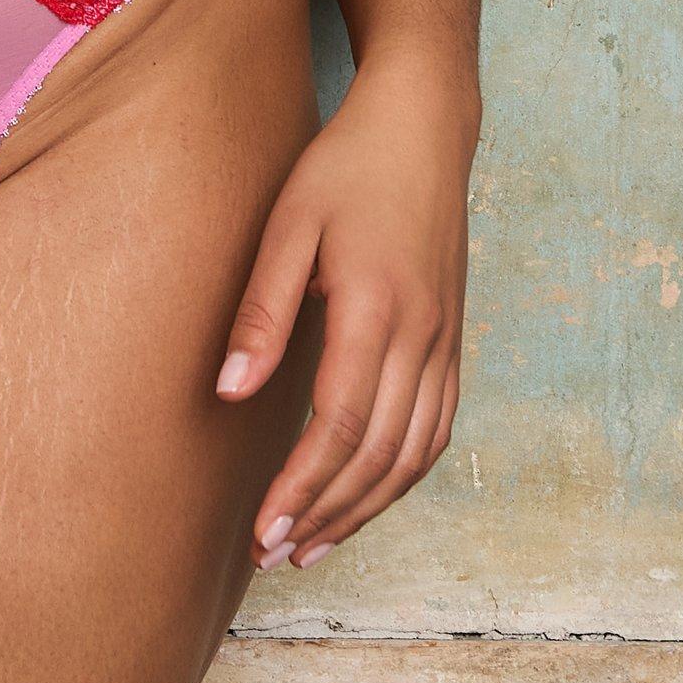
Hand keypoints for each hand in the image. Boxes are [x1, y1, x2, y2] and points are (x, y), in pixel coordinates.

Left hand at [214, 60, 475, 569]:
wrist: (424, 127)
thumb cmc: (345, 167)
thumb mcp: (288, 225)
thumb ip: (261, 310)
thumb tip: (230, 392)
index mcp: (376, 309)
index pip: (340, 425)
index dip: (303, 488)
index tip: (264, 532)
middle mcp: (422, 336)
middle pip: (378, 455)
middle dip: (326, 515)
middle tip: (274, 555)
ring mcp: (446, 342)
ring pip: (413, 453)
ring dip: (365, 508)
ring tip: (312, 545)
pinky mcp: (452, 341)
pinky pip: (436, 429)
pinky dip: (402, 475)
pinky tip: (367, 495)